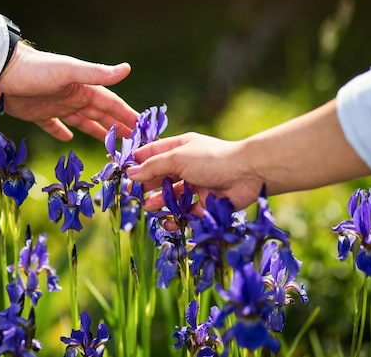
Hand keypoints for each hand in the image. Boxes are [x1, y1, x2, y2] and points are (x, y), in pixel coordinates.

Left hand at [0, 42, 138, 140]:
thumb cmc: (35, 70)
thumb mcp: (68, 71)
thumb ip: (96, 73)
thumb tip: (127, 69)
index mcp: (83, 88)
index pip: (111, 104)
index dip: (127, 115)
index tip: (143, 128)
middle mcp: (73, 97)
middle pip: (100, 115)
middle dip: (117, 127)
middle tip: (134, 142)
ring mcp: (56, 106)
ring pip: (82, 121)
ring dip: (96, 131)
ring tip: (110, 144)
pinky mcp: (38, 115)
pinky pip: (54, 126)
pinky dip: (62, 132)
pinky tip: (68, 139)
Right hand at [127, 132, 264, 213]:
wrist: (248, 174)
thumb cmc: (211, 158)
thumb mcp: (177, 158)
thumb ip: (153, 167)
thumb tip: (130, 173)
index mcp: (180, 148)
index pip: (153, 153)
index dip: (137, 163)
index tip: (122, 174)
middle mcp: (187, 165)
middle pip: (161, 176)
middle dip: (146, 186)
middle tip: (132, 196)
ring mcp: (197, 184)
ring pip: (173, 196)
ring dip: (160, 202)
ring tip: (148, 208)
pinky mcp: (206, 203)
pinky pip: (187, 212)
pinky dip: (177, 218)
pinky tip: (167, 222)